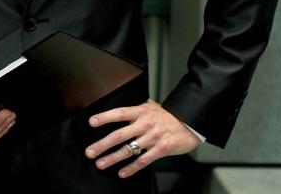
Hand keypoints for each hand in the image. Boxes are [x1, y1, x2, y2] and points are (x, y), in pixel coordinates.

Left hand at [86, 99, 200, 178]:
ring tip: (100, 164)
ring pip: (129, 149)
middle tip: (90, 151)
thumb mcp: (151, 107)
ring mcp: (152, 138)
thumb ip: (136, 109)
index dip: (104, 117)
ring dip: (112, 158)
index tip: (91, 122)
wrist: (190, 124)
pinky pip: (143, 160)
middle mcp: (144, 124)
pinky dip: (132, 168)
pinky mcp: (161, 149)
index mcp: (140, 112)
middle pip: (119, 135)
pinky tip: (122, 172)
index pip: (119, 113)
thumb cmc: (168, 116)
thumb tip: (121, 110)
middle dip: (102, 144)